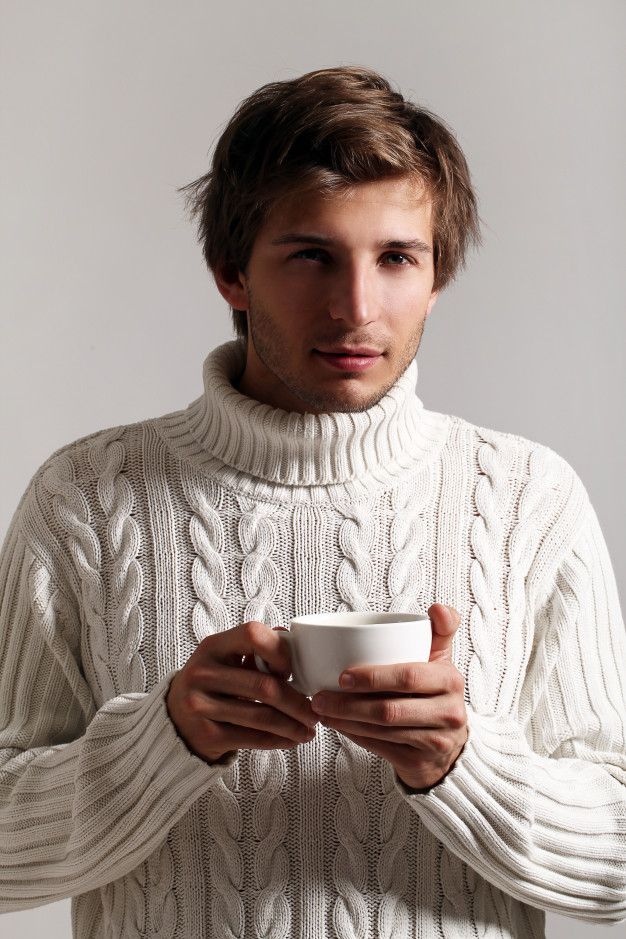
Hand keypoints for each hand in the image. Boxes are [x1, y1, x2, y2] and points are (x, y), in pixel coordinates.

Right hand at [166, 621, 318, 763]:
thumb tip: (292, 641)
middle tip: (314, 711)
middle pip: (263, 686)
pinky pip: (251, 739)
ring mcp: (200, 705)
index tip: (293, 671)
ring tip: (308, 730)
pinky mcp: (205, 735)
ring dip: (292, 726)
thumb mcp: (225, 658)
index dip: (280, 651)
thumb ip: (256, 648)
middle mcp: (202, 672)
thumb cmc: (213, 683)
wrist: (174, 719)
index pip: (253, 635)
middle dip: (297, 702)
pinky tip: (292, 740)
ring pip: (261, 717)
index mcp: (213, 646)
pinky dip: (277, 741)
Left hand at [310, 604, 467, 790]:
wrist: (450, 743)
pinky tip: (337, 725)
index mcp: (450, 681)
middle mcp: (448, 713)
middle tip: (318, 696)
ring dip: (345, 720)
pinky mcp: (420, 763)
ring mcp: (435, 742)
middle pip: (390, 709)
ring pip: (381, 731)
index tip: (342, 674)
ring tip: (320, 709)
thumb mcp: (442, 661)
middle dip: (348, 704)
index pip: (408, 677)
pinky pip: (380, 748)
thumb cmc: (435, 693)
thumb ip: (441, 630)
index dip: (373, 677)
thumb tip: (438, 607)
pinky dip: (354, 736)